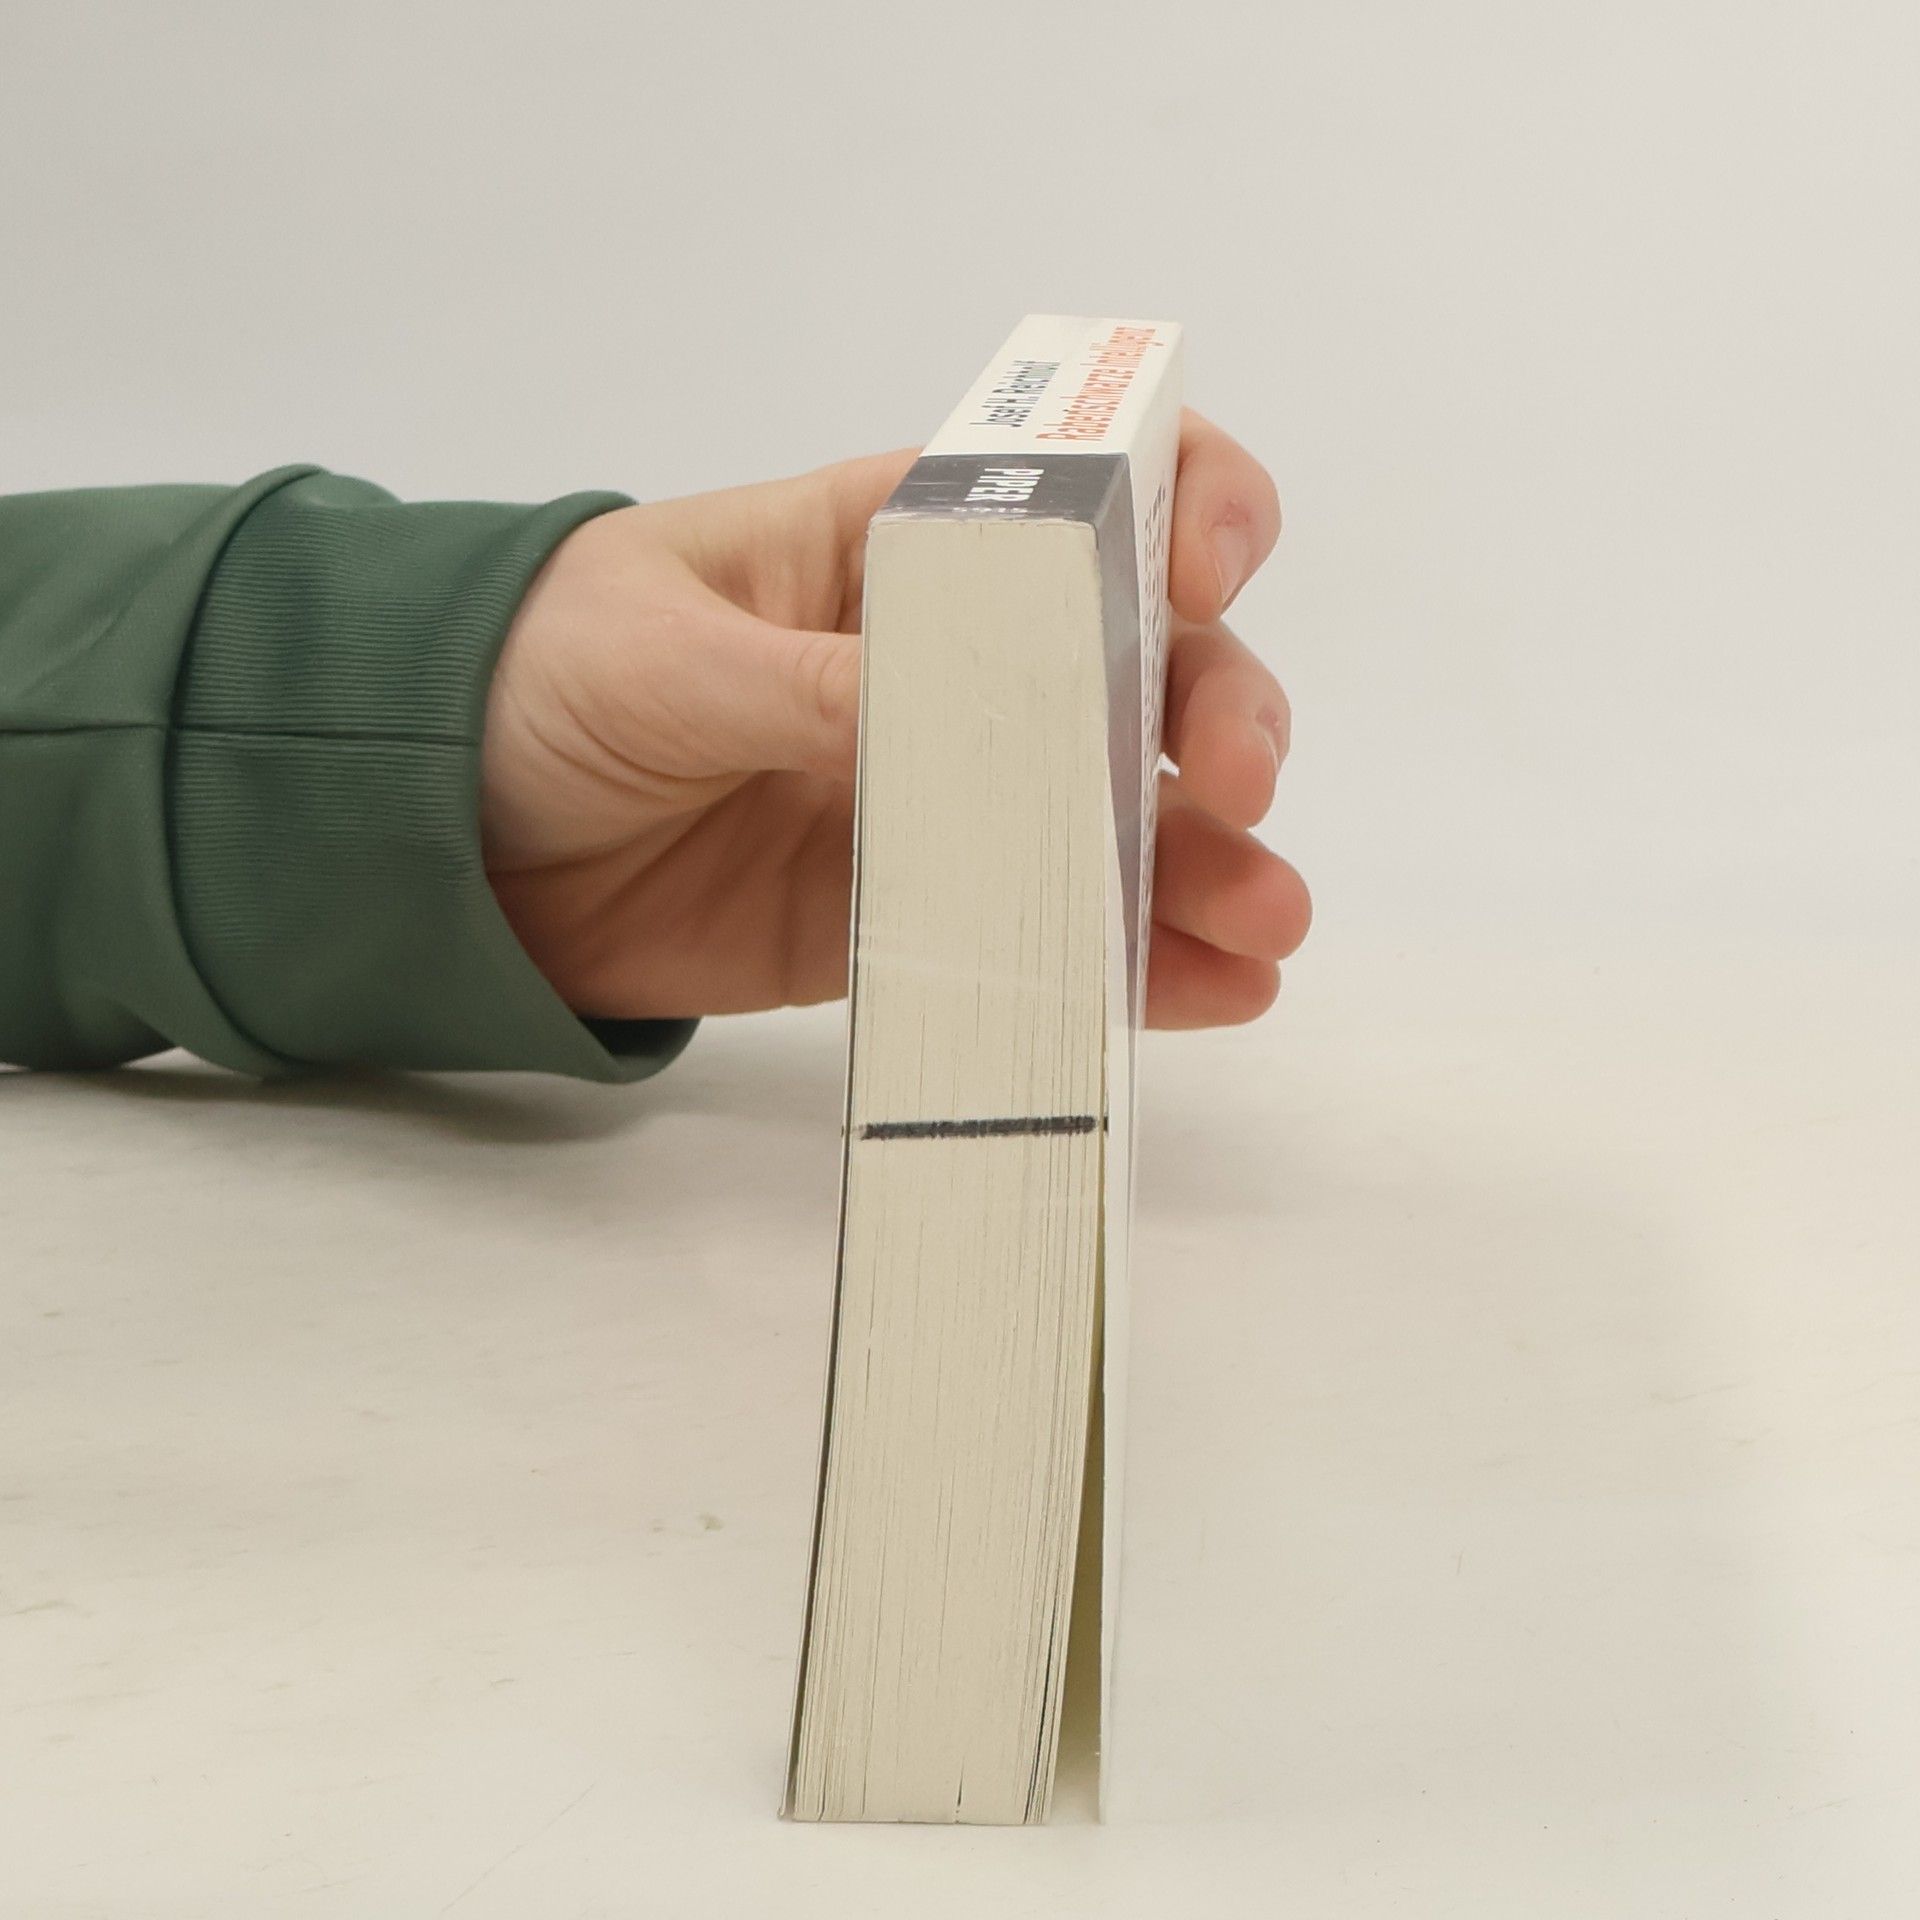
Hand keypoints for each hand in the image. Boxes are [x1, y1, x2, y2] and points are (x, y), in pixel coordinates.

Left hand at [482, 413, 1309, 1028]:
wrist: (441, 838)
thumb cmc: (538, 674)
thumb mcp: (665, 651)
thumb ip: (816, 684)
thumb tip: (970, 717)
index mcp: (898, 546)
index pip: (1083, 497)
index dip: (1179, 508)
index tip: (1205, 576)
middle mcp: (953, 666)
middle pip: (1139, 668)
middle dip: (1217, 713)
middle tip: (1236, 786)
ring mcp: (941, 797)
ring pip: (1113, 816)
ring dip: (1202, 861)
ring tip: (1268, 923)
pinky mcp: (905, 916)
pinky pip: (1039, 936)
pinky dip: (1127, 966)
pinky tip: (1211, 990)